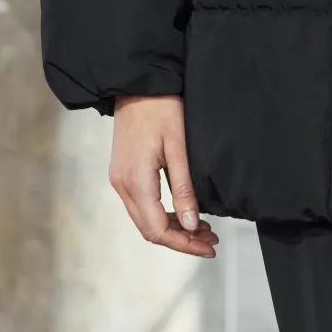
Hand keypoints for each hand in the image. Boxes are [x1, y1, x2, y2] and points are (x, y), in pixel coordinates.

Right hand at [109, 94, 218, 256]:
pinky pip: (142, 205)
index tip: (209, 247)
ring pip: (145, 220)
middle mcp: (122, 186)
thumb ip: (184, 187)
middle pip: (150, 230)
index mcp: (135, 181)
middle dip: (181, 240)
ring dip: (173, 228)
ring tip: (204, 230)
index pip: (158, 230)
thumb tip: (192, 225)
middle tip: (211, 242)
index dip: (184, 243)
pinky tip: (184, 212)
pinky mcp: (123, 173)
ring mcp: (120, 180)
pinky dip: (163, 215)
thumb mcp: (178, 146)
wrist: (137, 84)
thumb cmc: (160, 107)